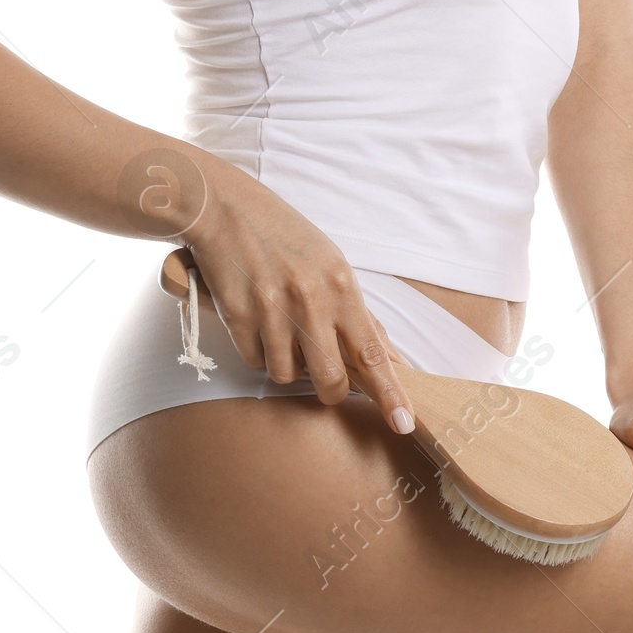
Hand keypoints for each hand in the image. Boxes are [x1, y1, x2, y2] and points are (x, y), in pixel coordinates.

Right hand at [187, 159, 416, 434]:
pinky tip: (256, 318)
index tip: (404, 421)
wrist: (227, 210)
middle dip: (329, 389)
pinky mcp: (239, 318)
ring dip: (287, 364)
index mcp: (341, 285)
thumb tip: (391, 358)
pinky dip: (258, 350)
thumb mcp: (331, 265)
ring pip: (287, 375)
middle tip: (321, 371)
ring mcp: (273, 311)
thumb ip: (358, 314)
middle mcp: (311, 301)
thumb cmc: (285, 237)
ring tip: (280, 328)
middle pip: (331, 380)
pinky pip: (255, 360)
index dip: (390, 392)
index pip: (373, 352)